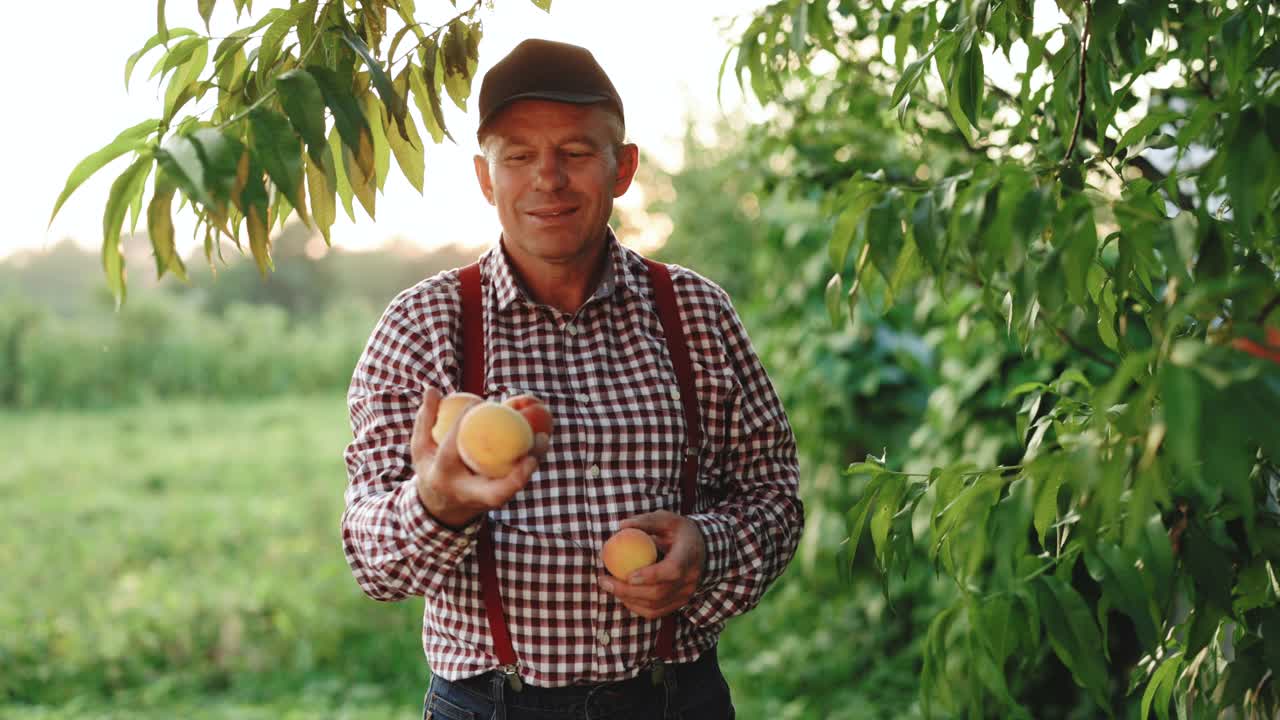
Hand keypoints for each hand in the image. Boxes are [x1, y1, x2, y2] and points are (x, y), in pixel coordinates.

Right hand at [411, 388, 548, 528]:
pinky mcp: (496, 501)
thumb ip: (425, 418)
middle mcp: (464, 493)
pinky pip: (516, 482)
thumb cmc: (432, 468)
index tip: (477, 402)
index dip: (461, 427)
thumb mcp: (421, 447)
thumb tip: (433, 389)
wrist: (439, 508)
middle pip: (494, 489)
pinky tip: (540, 443)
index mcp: (442, 476)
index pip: (451, 452)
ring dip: (530, 466)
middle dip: (516, 472)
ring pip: (511, 488)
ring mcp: (482, 501)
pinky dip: (529, 464)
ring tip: (543, 438)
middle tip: (532, 440)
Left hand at [598, 510, 705, 618]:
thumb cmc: (680, 532)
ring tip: (609, 586)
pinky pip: (655, 612)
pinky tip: (622, 595)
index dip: (650, 576)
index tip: (628, 576)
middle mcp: (690, 578)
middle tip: (604, 580)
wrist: (702, 549)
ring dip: (628, 599)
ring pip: (655, 606)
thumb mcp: (667, 519)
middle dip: (627, 590)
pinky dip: (636, 606)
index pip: (672, 570)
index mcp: (689, 555)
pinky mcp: (679, 603)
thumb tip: (621, 526)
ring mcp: (686, 594)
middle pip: (658, 592)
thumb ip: (646, 521)